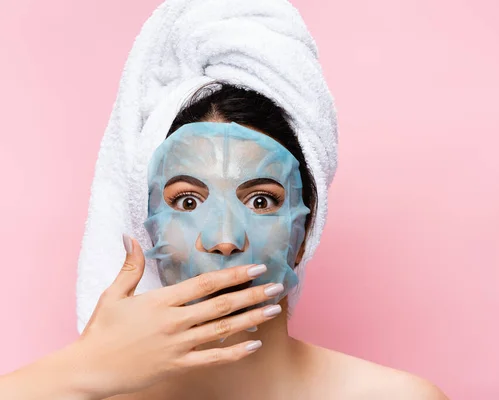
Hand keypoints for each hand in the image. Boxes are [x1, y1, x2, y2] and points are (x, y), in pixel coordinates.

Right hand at [69, 234, 281, 398]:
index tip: (256, 268)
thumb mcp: (114, 294)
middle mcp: (175, 322)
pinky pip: (213, 359)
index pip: (206, 284)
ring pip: (223, 330)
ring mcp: (179, 345)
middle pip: (222, 305)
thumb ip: (131, 266)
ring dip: (251, 319)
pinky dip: (235, 352)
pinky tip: (254, 345)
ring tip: (273, 310)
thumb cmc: (102, 330)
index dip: (234, 275)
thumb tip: (130, 236)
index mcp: (162, 301)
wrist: (89, 370)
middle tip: (277, 287)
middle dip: (252, 295)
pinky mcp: (178, 366)